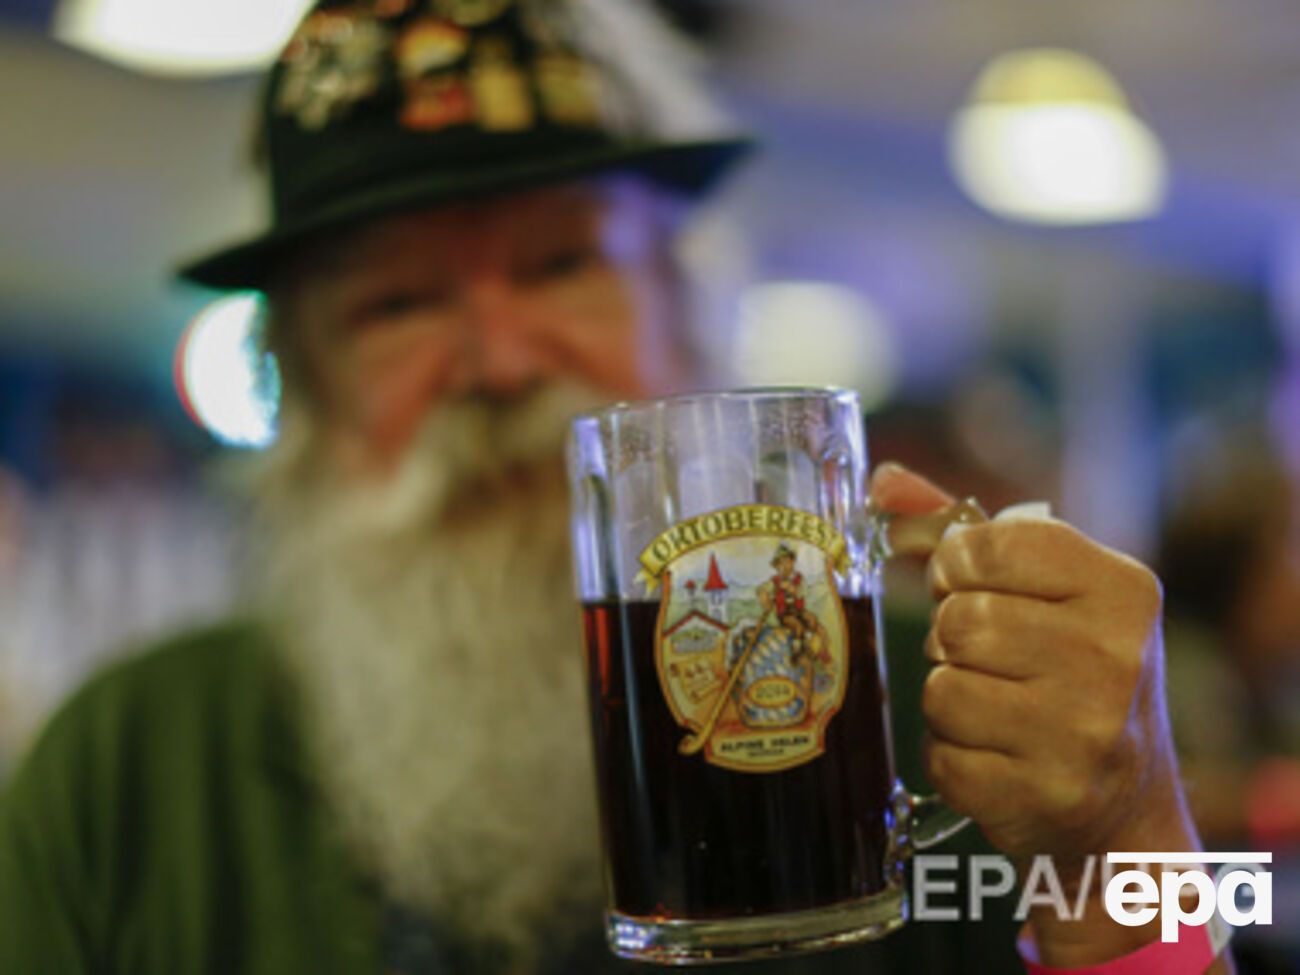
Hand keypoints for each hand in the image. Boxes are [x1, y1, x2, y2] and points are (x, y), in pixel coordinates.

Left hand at [871, 463, 1227, 969]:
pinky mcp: (1043, 795)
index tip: (969, 583)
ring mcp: (1082, 734)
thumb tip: (881, 482)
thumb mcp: (1050, 593)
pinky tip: (997, 755)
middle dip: (953, 637)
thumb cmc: (1072, 674)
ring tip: (996, 707)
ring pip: (941, 689)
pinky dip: (951, 754)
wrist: (1122, 805)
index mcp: (1122, 590)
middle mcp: (1114, 659)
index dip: (957, 565)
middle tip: (989, 657)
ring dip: (949, 697)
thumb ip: (966, 531)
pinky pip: (940, 755)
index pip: (988, 544)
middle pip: (960, 620)